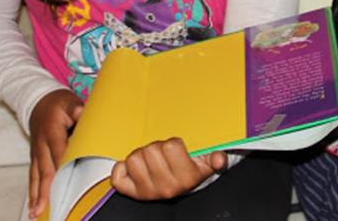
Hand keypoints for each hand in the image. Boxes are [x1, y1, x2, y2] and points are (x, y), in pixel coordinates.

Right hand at [28, 89, 82, 218]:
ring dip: (36, 195)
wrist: (38, 102)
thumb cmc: (57, 104)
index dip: (60, 166)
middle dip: (44, 190)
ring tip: (35, 213)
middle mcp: (41, 146)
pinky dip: (33, 191)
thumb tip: (80, 112)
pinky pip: (33, 176)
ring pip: (36, 177)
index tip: (62, 182)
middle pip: (44, 170)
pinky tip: (34, 205)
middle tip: (42, 208)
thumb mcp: (68, 101)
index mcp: (51, 132)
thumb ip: (75, 108)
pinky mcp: (35, 158)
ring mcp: (36, 153)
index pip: (58, 151)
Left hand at [110, 137, 227, 199]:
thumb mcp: (207, 163)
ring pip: (134, 159)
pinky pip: (118, 177)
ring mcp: (149, 191)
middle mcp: (167, 187)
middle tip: (163, 155)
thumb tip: (220, 159)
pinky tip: (135, 168)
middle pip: (151, 150)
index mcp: (187, 178)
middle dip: (157, 148)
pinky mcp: (133, 194)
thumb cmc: (191, 170)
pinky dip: (122, 168)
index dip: (173, 143)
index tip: (177, 150)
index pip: (172, 146)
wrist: (182, 188)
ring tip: (151, 161)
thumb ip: (215, 158)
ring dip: (141, 156)